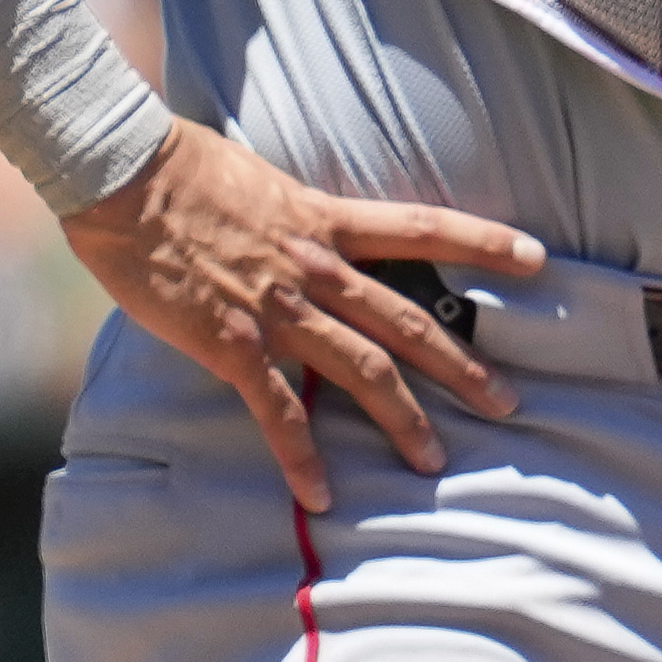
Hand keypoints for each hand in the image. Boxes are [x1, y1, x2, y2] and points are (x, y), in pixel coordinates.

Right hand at [61, 121, 533, 510]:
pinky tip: (320, 496)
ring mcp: (278, 309)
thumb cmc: (178, 166)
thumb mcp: (260, 178)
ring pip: (362, 371)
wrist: (122, 174)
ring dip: (404, 419)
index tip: (538, 258)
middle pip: (409, 322)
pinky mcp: (232, 343)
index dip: (487, 240)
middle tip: (508, 402)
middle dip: (463, 365)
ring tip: (434, 459)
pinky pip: (277, 411)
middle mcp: (317, 268)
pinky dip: (301, 457)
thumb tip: (302, 223)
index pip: (426, 227)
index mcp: (326, 220)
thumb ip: (293, 213)